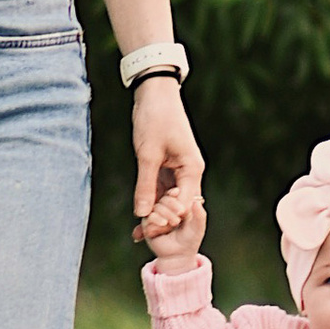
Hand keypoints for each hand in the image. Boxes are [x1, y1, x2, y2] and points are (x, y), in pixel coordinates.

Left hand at [131, 77, 204, 242]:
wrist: (155, 93)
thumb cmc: (155, 118)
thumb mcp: (147, 154)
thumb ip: (145, 185)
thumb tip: (142, 214)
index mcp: (192, 168)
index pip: (184, 204)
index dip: (166, 219)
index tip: (148, 230)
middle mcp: (189, 171)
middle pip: (177, 205)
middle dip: (160, 220)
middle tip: (139, 235)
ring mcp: (179, 169)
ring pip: (168, 198)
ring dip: (154, 213)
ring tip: (137, 232)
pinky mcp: (168, 165)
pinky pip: (161, 189)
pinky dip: (151, 200)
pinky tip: (139, 214)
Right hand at [143, 182, 207, 261]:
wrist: (178, 255)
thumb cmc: (190, 239)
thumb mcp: (198, 226)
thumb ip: (200, 215)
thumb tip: (197, 202)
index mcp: (177, 204)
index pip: (173, 193)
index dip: (174, 192)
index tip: (177, 192)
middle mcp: (165, 208)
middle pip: (164, 198)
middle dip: (170, 204)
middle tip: (179, 214)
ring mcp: (155, 216)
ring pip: (156, 206)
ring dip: (165, 213)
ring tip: (173, 222)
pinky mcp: (147, 225)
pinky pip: (148, 217)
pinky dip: (156, 219)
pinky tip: (163, 224)